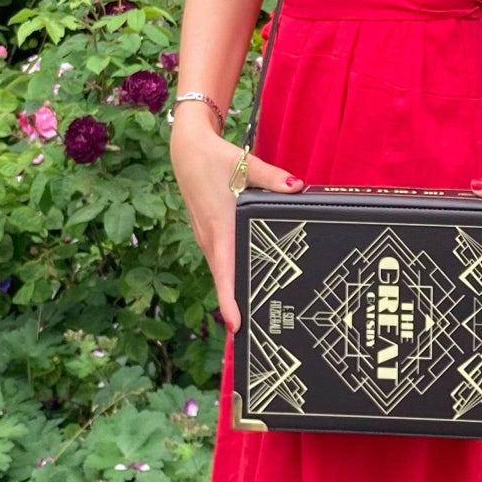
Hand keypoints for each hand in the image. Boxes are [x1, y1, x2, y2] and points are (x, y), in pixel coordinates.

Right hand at [169, 113, 302, 332]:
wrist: (186, 148)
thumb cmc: (213, 157)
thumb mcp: (243, 164)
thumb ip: (272, 178)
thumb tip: (295, 187)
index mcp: (219, 227)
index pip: (224, 272)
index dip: (229, 300)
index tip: (236, 325)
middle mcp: (211, 238)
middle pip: (225, 279)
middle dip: (237, 306)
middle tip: (256, 333)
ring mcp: (208, 237)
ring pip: (223, 270)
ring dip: (235, 291)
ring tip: (256, 315)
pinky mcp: (209, 232)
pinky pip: (223, 259)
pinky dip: (232, 274)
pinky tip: (250, 281)